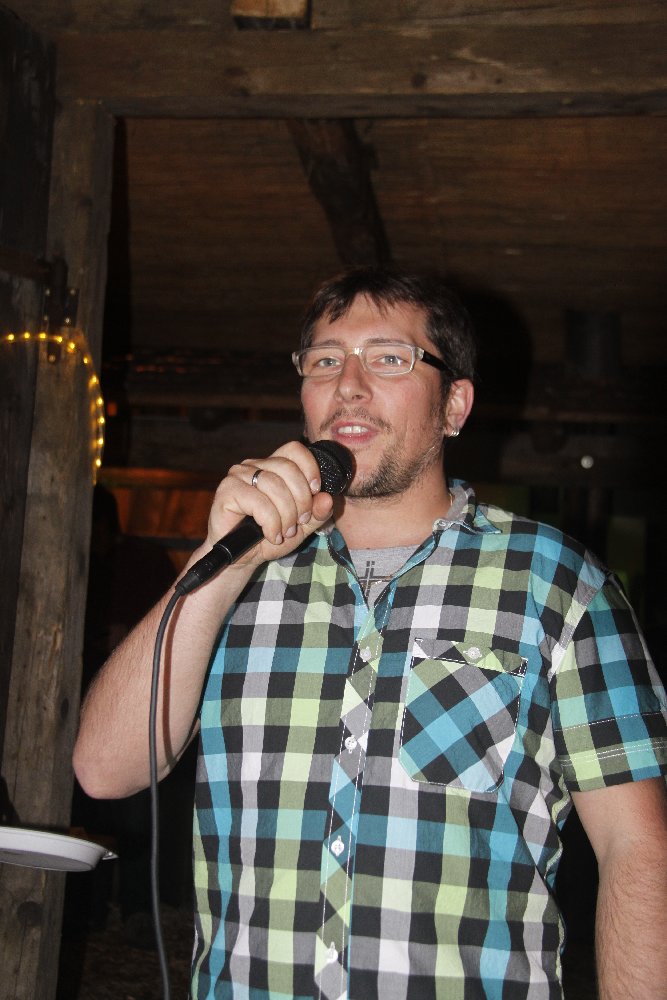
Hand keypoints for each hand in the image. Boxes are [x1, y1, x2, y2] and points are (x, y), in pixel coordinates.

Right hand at [205, 440, 334, 566]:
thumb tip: (328, 498)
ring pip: (274, 485)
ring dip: (286, 515)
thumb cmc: (268, 538)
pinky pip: (259, 502)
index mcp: (272, 467)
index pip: (294, 450)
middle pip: (288, 468)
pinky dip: (271, 523)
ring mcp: (238, 476)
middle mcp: (254, 465)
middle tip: (300, 522)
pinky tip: (271, 535)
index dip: (310, 468)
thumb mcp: (301, 527)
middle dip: (301, 499)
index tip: (315, 491)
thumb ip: (317, 513)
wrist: (241, 558)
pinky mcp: (227, 491)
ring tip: (284, 532)